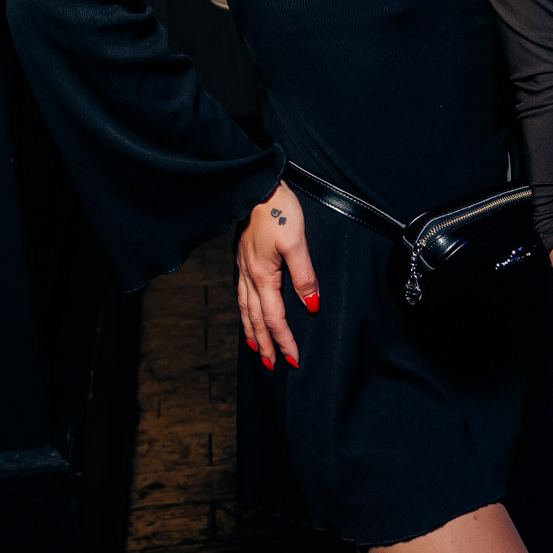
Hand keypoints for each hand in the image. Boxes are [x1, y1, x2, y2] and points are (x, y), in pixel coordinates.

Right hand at [235, 182, 319, 367]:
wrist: (256, 186)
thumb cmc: (278, 210)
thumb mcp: (296, 242)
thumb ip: (304, 275)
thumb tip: (311, 305)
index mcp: (263, 275)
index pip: (274, 318)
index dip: (284, 340)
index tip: (294, 359)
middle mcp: (249, 276)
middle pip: (256, 319)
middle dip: (265, 344)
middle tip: (272, 366)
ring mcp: (243, 268)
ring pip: (245, 309)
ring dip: (251, 332)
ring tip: (256, 349)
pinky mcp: (243, 258)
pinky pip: (241, 294)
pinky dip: (244, 311)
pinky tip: (247, 313)